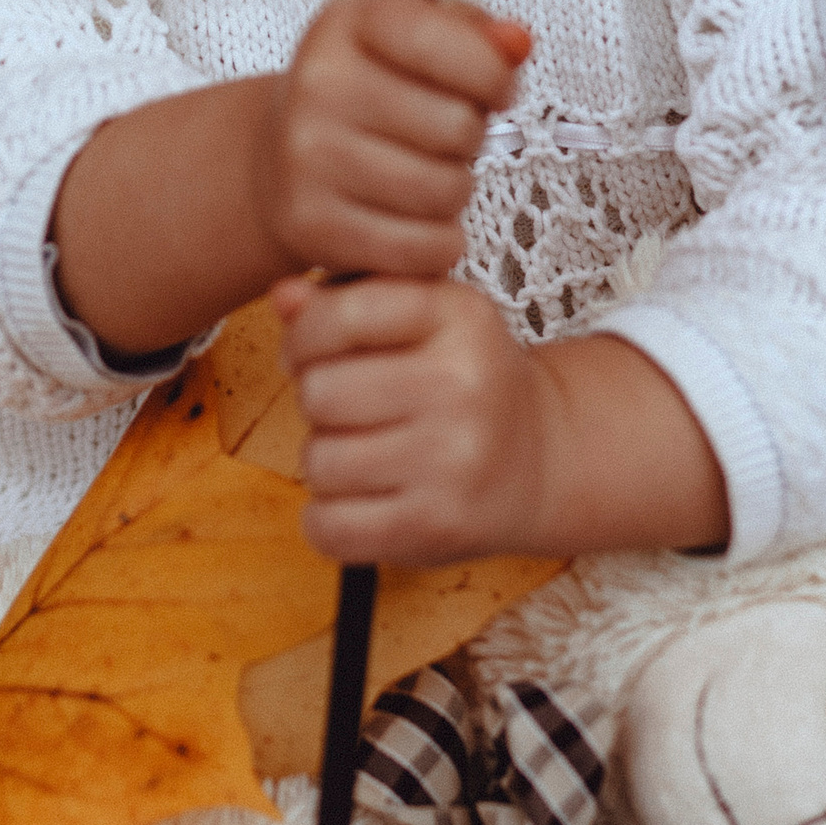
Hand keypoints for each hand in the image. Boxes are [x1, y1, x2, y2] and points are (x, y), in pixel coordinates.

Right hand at [250, 0, 528, 285]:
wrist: (280, 156)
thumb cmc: (364, 90)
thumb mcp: (412, 35)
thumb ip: (474, 33)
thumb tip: (516, 42)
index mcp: (352, 19)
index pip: (453, 46)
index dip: (494, 76)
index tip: (492, 87)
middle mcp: (321, 82)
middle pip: (460, 127)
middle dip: (470, 137)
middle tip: (443, 135)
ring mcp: (310, 156)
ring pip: (446, 192)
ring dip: (454, 190)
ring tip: (424, 172)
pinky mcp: (313, 225)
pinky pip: (422, 249)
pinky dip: (435, 243)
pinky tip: (413, 217)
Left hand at [277, 278, 732, 566]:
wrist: (541, 457)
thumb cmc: (461, 378)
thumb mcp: (423, 317)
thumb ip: (347, 299)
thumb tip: (283, 297)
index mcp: (459, 316)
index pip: (341, 315)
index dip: (305, 338)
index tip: (314, 354)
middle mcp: (463, 384)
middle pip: (319, 393)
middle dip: (319, 404)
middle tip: (355, 411)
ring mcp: (454, 460)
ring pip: (318, 462)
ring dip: (326, 463)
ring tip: (366, 454)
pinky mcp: (438, 526)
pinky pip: (329, 527)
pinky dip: (330, 521)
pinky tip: (363, 501)